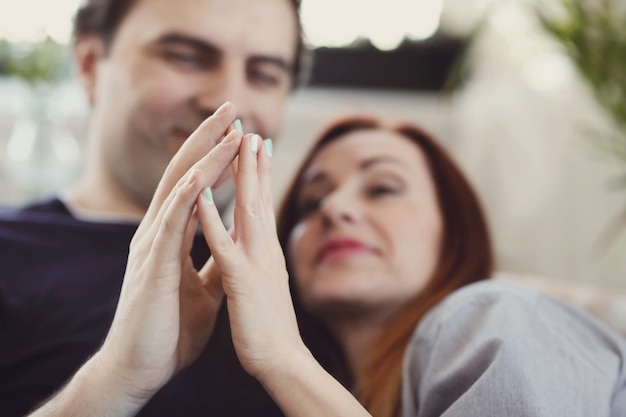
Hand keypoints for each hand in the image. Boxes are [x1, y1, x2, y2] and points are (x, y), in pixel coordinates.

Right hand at [97, 102, 242, 400]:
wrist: (142, 366)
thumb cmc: (169, 326)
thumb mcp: (202, 286)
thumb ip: (212, 260)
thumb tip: (232, 242)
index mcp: (173, 236)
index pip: (196, 186)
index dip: (217, 158)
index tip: (241, 134)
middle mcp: (159, 232)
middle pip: (186, 173)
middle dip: (210, 139)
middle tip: (233, 109)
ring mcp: (153, 244)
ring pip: (181, 187)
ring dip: (206, 155)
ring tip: (230, 127)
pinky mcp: (152, 263)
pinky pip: (171, 220)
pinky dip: (188, 193)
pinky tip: (205, 171)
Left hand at [198, 134, 307, 380]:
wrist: (282, 361)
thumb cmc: (270, 326)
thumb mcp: (265, 284)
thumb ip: (262, 261)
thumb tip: (259, 246)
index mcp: (264, 251)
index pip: (260, 204)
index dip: (256, 174)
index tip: (251, 146)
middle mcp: (264, 249)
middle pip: (258, 196)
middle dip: (252, 160)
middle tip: (248, 127)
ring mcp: (255, 262)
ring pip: (247, 208)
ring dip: (240, 173)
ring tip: (235, 141)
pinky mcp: (243, 280)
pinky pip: (223, 243)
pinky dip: (213, 215)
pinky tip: (204, 191)